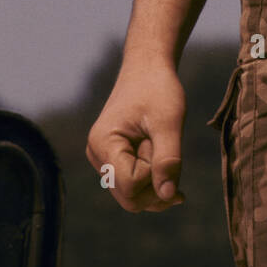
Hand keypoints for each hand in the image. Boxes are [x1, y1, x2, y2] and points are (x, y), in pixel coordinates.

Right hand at [86, 61, 185, 212]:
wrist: (148, 68)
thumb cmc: (158, 89)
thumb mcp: (169, 121)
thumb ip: (168, 159)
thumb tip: (168, 197)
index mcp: (103, 144)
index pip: (131, 186)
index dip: (154, 173)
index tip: (161, 142)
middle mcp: (97, 156)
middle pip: (130, 198)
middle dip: (156, 183)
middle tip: (168, 149)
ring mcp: (103, 160)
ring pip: (133, 195)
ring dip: (156, 180)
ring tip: (162, 147)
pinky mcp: (114, 160)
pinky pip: (134, 185)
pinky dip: (153, 180)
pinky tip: (168, 168)